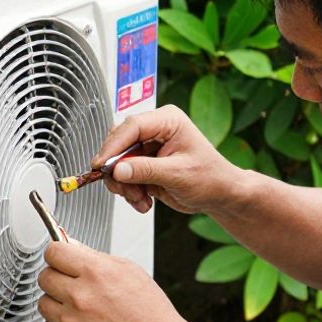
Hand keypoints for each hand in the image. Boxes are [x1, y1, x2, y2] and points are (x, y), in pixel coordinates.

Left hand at [37, 240, 185, 321]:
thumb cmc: (149, 311)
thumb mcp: (127, 270)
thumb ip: (93, 256)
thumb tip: (70, 245)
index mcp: (95, 272)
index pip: (54, 252)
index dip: (58, 253)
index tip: (62, 258)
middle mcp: (79, 296)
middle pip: (44, 276)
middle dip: (57, 276)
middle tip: (73, 283)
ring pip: (43, 302)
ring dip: (57, 302)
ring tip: (79, 306)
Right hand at [94, 105, 240, 214]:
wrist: (219, 195)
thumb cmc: (210, 178)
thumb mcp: (178, 174)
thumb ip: (146, 170)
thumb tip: (117, 169)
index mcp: (167, 121)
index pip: (131, 126)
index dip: (113, 146)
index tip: (102, 165)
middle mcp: (154, 130)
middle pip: (119, 143)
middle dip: (118, 170)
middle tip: (124, 189)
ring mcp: (147, 148)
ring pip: (117, 162)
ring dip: (124, 185)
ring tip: (140, 199)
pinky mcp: (143, 165)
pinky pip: (123, 176)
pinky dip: (129, 192)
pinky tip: (144, 201)